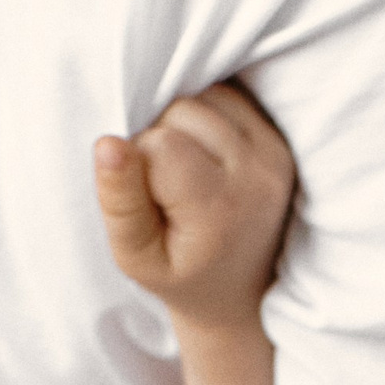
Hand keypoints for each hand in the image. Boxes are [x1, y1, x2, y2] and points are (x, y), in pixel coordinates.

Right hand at [94, 85, 296, 331]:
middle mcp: (257, 176)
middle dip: (159, 139)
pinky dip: (202, 117)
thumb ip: (119, 203)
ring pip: (202, 97)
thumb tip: (108, 143)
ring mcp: (272, 153)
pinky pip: (223, 96)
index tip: (149, 198)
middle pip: (182, 111)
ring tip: (183, 173)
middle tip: (166, 188)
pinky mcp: (276, 137)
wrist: (237, 288)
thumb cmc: (178, 274)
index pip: (159, 144)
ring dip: (180, 125)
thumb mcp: (136, 256)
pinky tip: (202, 156)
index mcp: (221, 211)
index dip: (138, 161)